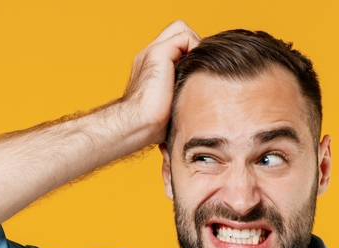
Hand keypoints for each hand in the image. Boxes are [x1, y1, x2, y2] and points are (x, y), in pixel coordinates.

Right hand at [120, 20, 200, 144]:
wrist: (137, 125)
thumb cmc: (152, 126)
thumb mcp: (169, 107)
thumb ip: (179, 94)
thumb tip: (201, 100)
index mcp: (150, 68)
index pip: (174, 45)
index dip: (189, 53)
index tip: (196, 74)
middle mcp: (149, 56)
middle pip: (177, 31)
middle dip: (192, 46)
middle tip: (198, 68)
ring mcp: (151, 52)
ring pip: (181, 30)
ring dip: (194, 47)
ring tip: (196, 69)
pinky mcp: (158, 52)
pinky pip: (185, 37)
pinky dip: (195, 49)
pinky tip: (194, 70)